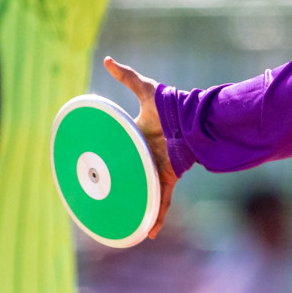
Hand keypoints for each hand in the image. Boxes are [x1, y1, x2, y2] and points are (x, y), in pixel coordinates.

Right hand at [103, 57, 178, 237]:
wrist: (193, 119)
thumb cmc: (170, 103)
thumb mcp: (145, 90)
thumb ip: (126, 76)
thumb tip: (108, 59)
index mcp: (138, 138)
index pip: (122, 151)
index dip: (112, 161)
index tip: (98, 170)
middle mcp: (146, 156)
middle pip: (131, 177)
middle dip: (122, 191)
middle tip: (104, 205)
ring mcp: (157, 168)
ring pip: (145, 194)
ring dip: (138, 211)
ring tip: (125, 229)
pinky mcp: (168, 177)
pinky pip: (161, 200)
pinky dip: (157, 216)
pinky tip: (149, 233)